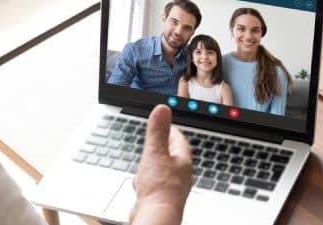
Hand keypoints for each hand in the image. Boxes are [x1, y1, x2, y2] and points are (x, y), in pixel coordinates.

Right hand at [129, 104, 192, 224]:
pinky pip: (154, 184)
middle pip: (172, 155)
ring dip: (153, 164)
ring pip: (162, 170)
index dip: (170, 130)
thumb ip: (157, 131)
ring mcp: (171, 187)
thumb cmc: (160, 188)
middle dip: (160, 147)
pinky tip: (140, 183)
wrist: (157, 216)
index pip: (179, 140)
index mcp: (182, 161)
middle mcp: (180, 174)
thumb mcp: (155, 153)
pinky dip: (147, 180)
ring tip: (146, 161)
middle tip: (155, 140)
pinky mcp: (161, 198)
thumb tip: (163, 108)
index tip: (163, 123)